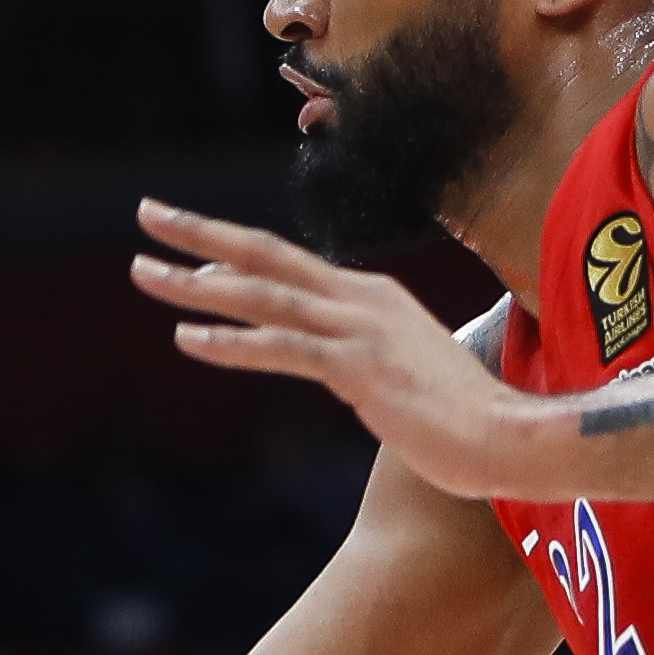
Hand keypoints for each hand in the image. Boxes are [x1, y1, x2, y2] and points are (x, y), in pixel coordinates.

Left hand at [132, 200, 523, 498]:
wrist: (510, 441)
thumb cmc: (462, 421)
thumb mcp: (404, 375)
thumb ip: (367, 361)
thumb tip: (344, 370)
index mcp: (372, 298)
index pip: (288, 264)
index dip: (233, 249)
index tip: (185, 242)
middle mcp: (363, 300)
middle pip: (266, 255)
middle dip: (201, 233)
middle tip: (147, 213)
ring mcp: (361, 330)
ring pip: (263, 295)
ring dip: (197, 283)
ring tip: (143, 271)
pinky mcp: (359, 369)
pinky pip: (283, 349)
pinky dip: (233, 343)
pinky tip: (188, 339)